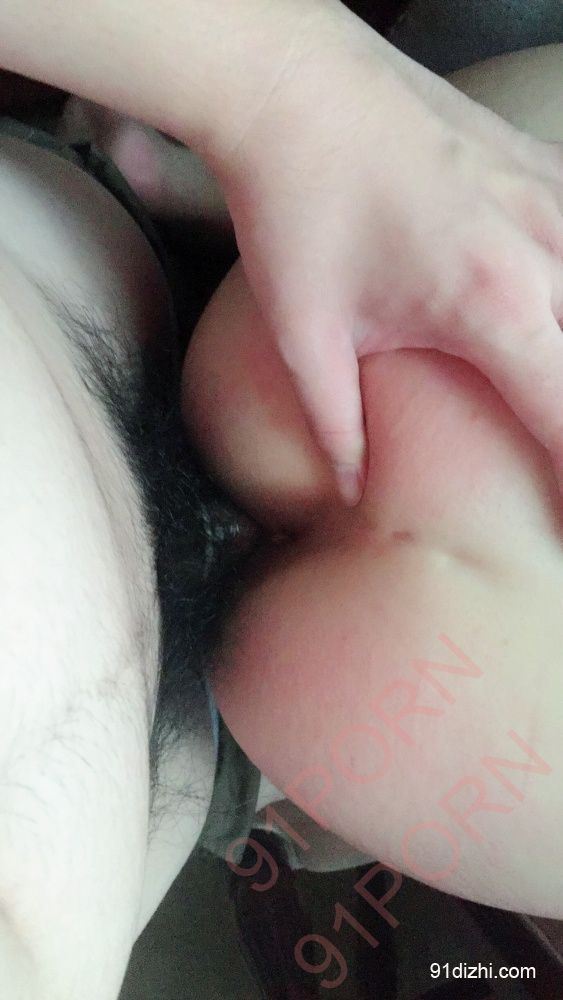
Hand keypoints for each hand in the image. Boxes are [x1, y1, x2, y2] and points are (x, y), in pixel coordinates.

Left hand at [215, 6, 562, 502]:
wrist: (293, 87)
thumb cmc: (297, 206)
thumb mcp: (307, 335)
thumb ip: (339, 428)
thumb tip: (353, 493)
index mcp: (494, 303)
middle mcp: (548, 249)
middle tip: (555, 467)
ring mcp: (556, 200)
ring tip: (554, 399)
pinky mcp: (546, 170)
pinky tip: (555, 319)